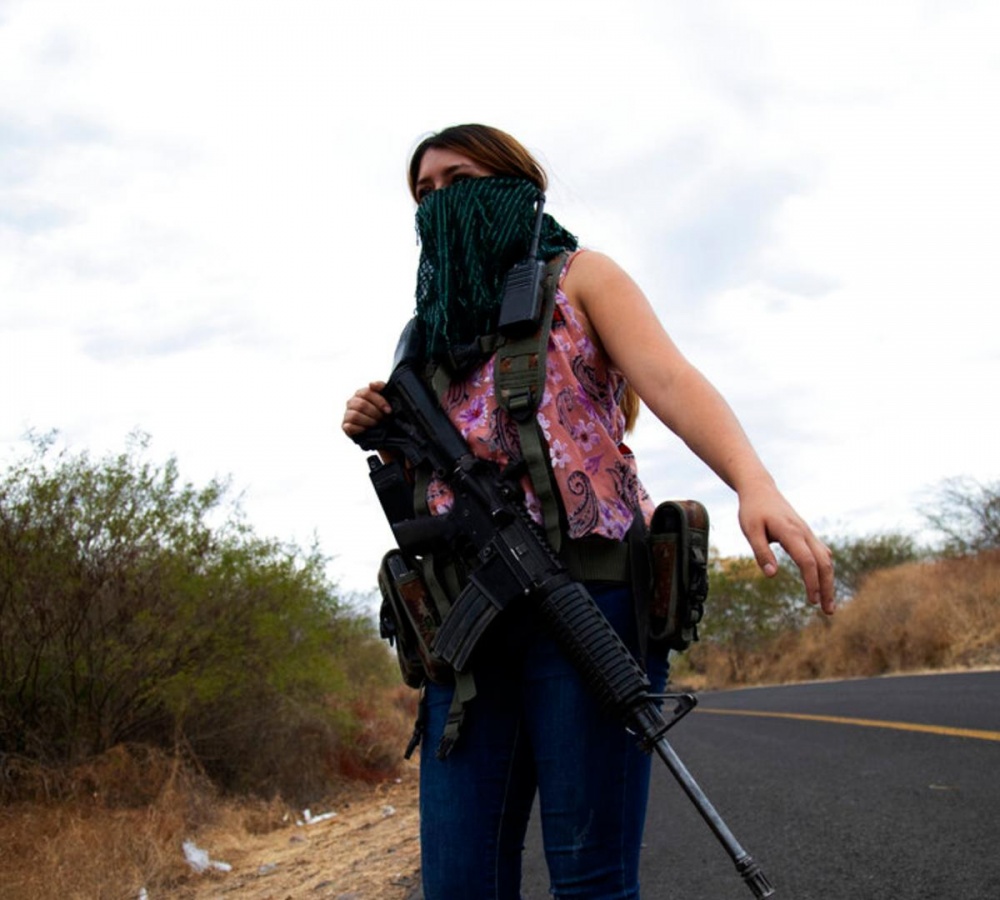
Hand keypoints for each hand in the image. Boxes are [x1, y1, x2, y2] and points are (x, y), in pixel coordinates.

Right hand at [342, 381, 391, 437]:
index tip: (388, 411)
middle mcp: (352, 402)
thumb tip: (371, 384)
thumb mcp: (386, 397)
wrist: (382, 430)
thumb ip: (380, 387)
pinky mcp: (345, 426)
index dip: (379, 402)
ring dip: (368, 421)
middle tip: (382, 419)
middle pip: (361, 405)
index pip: (367, 393)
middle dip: (375, 413)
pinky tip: (367, 430)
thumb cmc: (383, 412)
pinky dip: (359, 429)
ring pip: (355, 416)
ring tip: (376, 425)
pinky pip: (349, 427)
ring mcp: (347, 414)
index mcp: (361, 393)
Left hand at [737, 480, 835, 614]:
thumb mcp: (750, 530)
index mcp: (791, 532)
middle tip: (828, 611)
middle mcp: (804, 533)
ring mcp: (808, 533)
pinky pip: (822, 553)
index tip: (812, 601)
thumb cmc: (752, 510)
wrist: (760, 489)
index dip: (812, 582)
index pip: (807, 561)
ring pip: (826, 559)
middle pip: (824, 563)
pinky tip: (824, 583)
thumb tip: (772, 575)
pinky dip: (826, 570)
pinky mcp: (806, 534)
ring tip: (828, 604)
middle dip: (828, 588)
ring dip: (829, 581)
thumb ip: (761, 552)